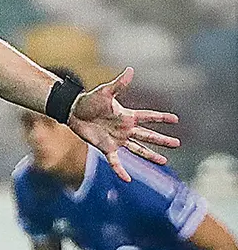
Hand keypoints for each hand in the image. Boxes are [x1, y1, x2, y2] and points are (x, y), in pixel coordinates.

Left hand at [68, 67, 179, 181]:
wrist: (72, 111)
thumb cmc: (88, 100)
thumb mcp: (105, 92)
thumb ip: (119, 84)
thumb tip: (130, 69)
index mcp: (127, 116)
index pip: (148, 117)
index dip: (161, 118)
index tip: (176, 119)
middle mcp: (124, 129)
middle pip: (148, 135)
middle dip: (162, 140)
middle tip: (177, 143)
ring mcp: (116, 139)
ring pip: (138, 149)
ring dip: (150, 155)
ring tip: (164, 161)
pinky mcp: (105, 148)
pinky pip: (115, 162)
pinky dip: (121, 171)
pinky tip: (127, 179)